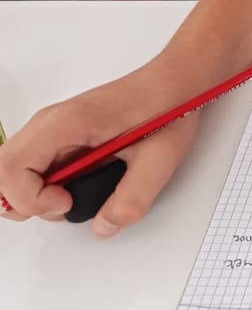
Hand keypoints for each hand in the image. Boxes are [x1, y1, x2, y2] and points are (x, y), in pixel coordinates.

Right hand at [0, 65, 200, 237]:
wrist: (177, 84)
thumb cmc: (168, 107)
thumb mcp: (159, 159)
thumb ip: (132, 199)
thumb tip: (104, 226)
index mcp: (67, 122)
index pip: (11, 168)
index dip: (30, 198)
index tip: (65, 203)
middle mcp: (52, 122)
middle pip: (3, 170)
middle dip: (24, 200)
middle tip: (64, 204)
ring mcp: (54, 129)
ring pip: (13, 169)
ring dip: (33, 194)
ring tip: (72, 196)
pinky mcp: (62, 136)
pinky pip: (33, 166)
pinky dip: (43, 186)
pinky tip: (77, 187)